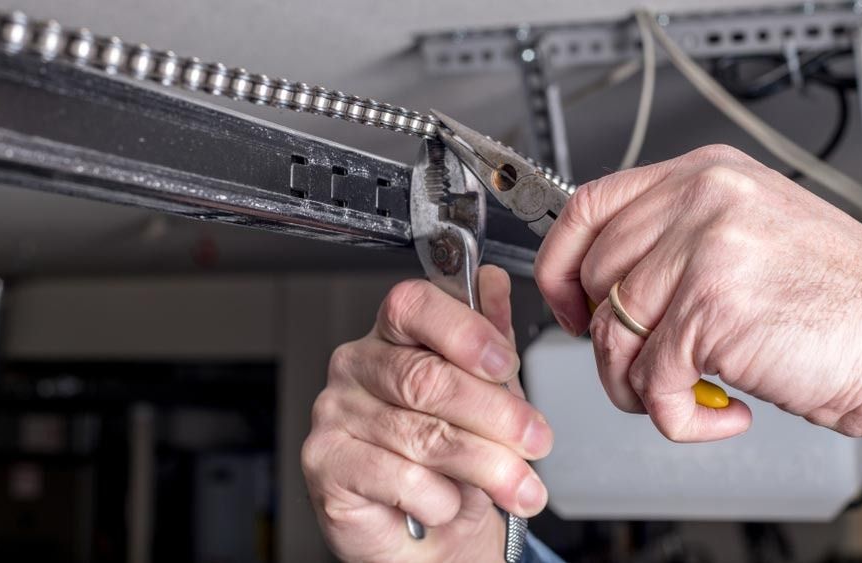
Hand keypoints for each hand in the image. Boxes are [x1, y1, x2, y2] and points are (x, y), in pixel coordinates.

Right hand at [302, 266, 551, 561]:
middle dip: (496, 413)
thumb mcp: (485, 396)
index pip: (415, 306)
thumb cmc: (451, 461)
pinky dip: (439, 497)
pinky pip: (398, 477)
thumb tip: (494, 285)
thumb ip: (489, 341)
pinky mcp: (325, 462)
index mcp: (394, 335)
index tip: (506, 364)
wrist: (427, 535)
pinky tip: (448, 503)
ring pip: (422, 433)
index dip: (464, 331)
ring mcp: (335, 412)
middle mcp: (358, 365)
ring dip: (485, 465)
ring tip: (520, 486)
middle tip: (536, 439)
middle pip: (426, 377)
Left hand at [535, 144, 861, 466]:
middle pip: (593, 279)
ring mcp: (704, 251)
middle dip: (608, 344)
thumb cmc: (846, 302)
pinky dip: (680, 419)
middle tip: (648, 369)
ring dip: (642, 387)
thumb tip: (606, 283)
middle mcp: (700, 201)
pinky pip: (651, 383)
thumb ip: (678, 240)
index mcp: (705, 175)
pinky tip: (726, 411)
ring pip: (611, 335)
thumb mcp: (753, 234)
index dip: (561, 266)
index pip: (588, 208)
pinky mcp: (711, 311)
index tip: (569, 307)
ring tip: (690, 395)